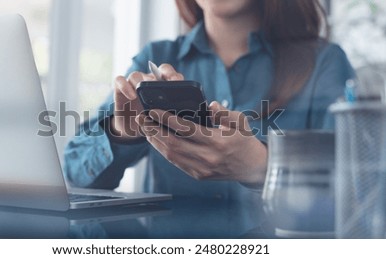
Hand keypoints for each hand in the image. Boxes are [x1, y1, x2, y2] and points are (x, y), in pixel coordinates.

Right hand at [111, 64, 183, 140]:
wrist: (131, 129)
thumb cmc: (150, 122)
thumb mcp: (161, 119)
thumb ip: (170, 113)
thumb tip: (184, 115)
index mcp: (162, 85)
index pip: (170, 74)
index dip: (175, 76)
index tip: (180, 84)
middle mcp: (149, 81)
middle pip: (157, 69)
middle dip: (165, 73)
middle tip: (170, 82)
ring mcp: (133, 83)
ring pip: (136, 75)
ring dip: (140, 82)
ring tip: (144, 92)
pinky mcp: (120, 88)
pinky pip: (120, 81)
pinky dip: (125, 86)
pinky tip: (132, 96)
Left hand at [135, 101, 267, 184]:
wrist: (252, 168)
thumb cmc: (244, 140)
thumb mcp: (241, 122)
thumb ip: (224, 112)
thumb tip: (210, 106)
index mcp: (217, 141)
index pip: (186, 129)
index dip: (166, 119)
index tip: (153, 110)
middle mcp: (207, 157)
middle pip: (172, 143)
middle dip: (153, 130)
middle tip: (141, 118)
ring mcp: (201, 169)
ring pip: (171, 155)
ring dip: (155, 141)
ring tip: (145, 128)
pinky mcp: (198, 175)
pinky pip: (176, 162)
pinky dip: (164, 151)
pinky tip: (157, 141)